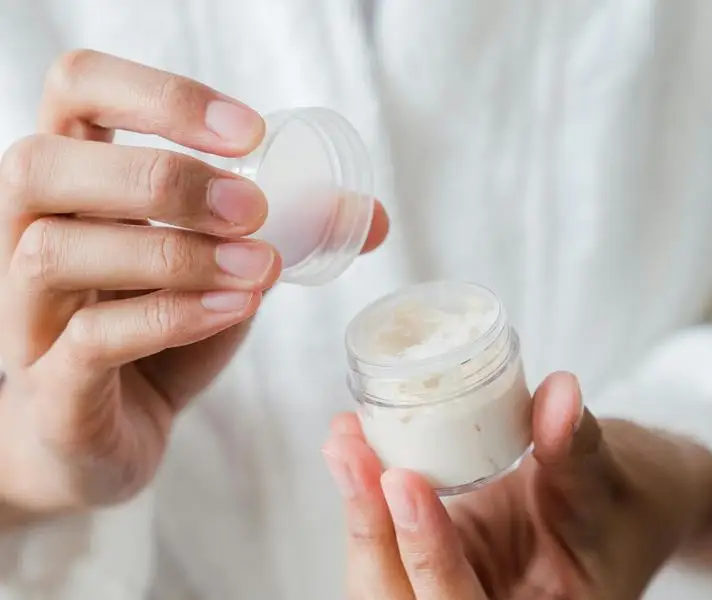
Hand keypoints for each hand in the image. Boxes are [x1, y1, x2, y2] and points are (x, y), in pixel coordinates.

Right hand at [0, 50, 388, 519]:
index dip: (160, 95)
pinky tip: (235, 307)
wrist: (108, 437)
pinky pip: (90, 337)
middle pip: (44, 164)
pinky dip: (174, 316)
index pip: (78, 89)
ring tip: (260, 268)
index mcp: (72, 184)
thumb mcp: (222, 269)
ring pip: (59, 251)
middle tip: (252, 207)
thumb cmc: (156, 336)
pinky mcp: (50, 384)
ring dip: (176, 252)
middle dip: (164, 178)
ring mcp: (25, 311)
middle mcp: (27, 235)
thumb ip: (279, 234)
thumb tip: (373, 216)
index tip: (251, 133)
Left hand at [324, 373, 711, 598]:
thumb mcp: (608, 479)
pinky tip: (356, 445)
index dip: (429, 555)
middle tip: (350, 453)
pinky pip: (392, 539)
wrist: (627, 506)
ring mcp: (457, 586)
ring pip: (388, 575)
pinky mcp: (440, 555)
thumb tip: (559, 394)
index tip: (403, 481)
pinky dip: (370, 496)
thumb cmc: (628, 505)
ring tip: (345, 441)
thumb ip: (576, 444)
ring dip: (360, 511)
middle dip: (372, 530)